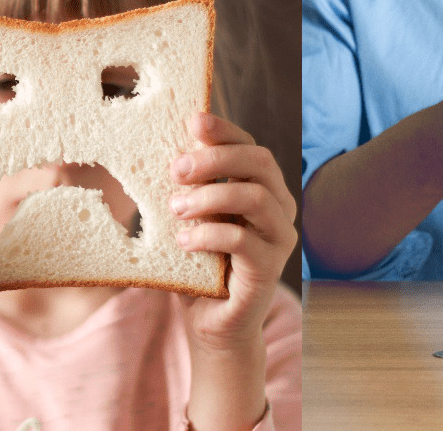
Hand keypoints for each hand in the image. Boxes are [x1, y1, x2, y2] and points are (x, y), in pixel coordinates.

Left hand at [169, 112, 295, 348]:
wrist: (211, 323)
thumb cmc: (198, 265)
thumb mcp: (188, 218)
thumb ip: (186, 188)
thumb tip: (163, 151)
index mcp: (261, 187)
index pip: (250, 146)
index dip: (224, 130)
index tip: (193, 120)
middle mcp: (279, 207)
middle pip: (260, 162)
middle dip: (216, 159)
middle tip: (176, 170)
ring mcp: (279, 237)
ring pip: (256, 197)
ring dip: (211, 197)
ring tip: (175, 209)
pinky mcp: (270, 268)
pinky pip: (244, 241)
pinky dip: (210, 235)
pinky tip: (184, 242)